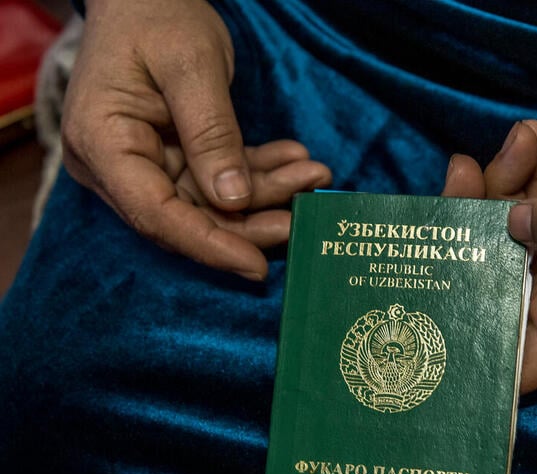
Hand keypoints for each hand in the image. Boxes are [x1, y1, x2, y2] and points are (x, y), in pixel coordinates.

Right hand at [62, 0, 330, 279]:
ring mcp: (147, 163)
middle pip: (187, 216)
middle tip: (304, 218)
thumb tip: (234, 200)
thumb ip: (212, 134)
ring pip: (211, 201)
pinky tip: (296, 160)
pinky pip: (220, 177)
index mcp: (103, 143)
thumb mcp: (191, 67)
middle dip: (251, 221)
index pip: (156, 214)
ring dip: (266, 191)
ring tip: (313, 175)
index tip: (256, 265)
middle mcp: (117, 165)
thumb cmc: (158, 15)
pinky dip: (259, 171)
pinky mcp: (174, 158)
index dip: (209, 245)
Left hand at [444, 115, 536, 392]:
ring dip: (503, 191)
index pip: (515, 366)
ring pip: (510, 245)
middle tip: (464, 169)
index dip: (470, 357)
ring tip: (521, 141)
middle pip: (493, 285)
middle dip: (470, 228)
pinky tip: (534, 144)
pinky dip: (530, 184)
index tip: (428, 316)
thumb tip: (511, 224)